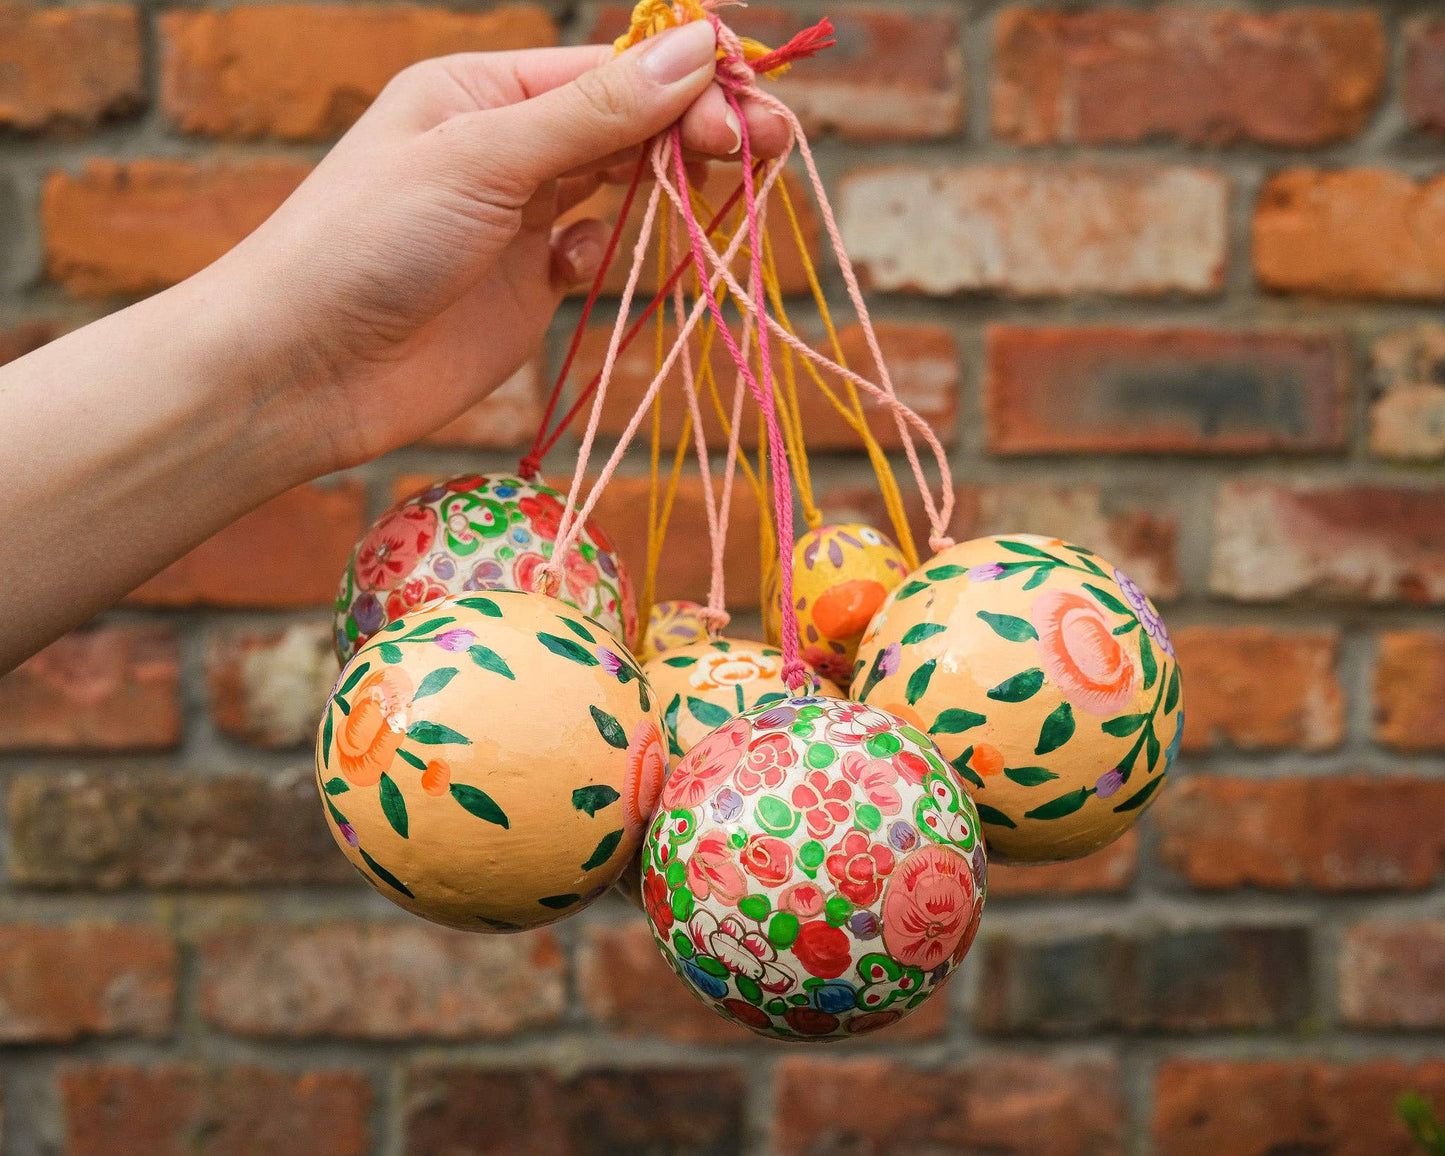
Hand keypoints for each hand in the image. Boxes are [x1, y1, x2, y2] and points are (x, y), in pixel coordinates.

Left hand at [218, 20, 786, 474]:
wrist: (303, 371)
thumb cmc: (367, 242)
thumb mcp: (481, 160)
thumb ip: (592, 114)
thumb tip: (696, 47)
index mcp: (482, 92)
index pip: (610, 70)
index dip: (686, 80)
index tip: (747, 103)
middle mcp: (506, 147)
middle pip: (627, 123)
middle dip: (696, 128)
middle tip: (766, 143)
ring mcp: (519, 221)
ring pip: (620, 185)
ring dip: (669, 185)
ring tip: (728, 183)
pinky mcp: (527, 290)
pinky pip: (593, 253)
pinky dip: (605, 253)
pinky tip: (581, 266)